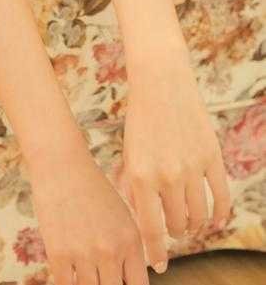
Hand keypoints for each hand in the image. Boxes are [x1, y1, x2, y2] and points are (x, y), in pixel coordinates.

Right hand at [26, 137, 149, 284]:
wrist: (61, 165)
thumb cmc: (92, 187)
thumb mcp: (122, 213)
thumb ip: (130, 246)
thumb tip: (138, 275)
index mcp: (131, 239)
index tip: (120, 281)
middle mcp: (111, 250)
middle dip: (108, 284)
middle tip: (102, 275)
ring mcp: (84, 254)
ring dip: (88, 283)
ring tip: (86, 269)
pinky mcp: (59, 254)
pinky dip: (68, 282)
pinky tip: (69, 271)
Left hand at [116, 57, 231, 269]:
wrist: (160, 82)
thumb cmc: (140, 119)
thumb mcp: (129, 154)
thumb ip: (134, 187)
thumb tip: (141, 220)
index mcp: (139, 177)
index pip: (150, 229)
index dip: (157, 252)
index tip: (160, 266)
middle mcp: (166, 176)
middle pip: (177, 225)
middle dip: (175, 232)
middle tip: (174, 231)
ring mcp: (191, 167)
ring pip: (199, 215)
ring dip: (195, 225)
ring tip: (189, 223)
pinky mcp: (211, 157)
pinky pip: (221, 197)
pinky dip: (219, 214)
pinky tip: (215, 220)